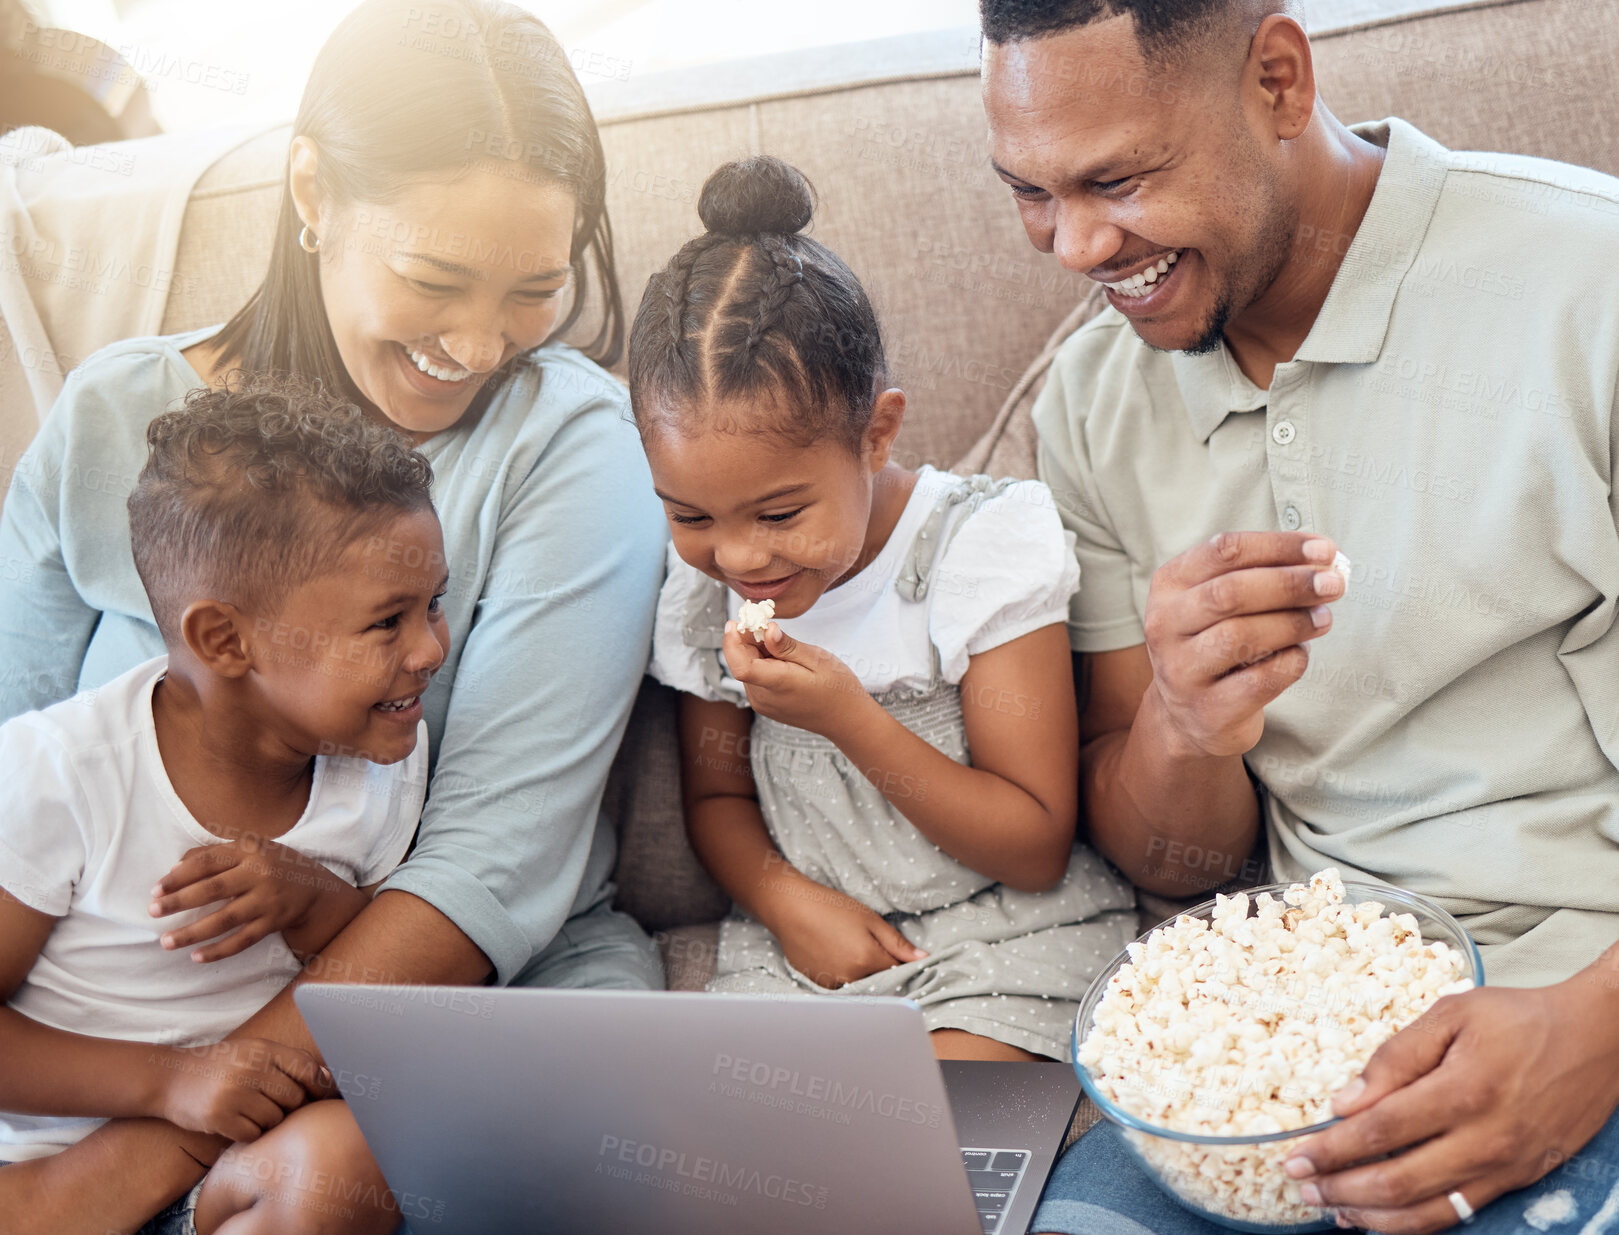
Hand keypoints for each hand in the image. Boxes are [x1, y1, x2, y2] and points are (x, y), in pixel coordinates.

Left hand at [150, 837, 354, 961]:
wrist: (317, 888)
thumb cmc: (273, 865)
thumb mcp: (250, 849)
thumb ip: (214, 853)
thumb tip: (174, 870)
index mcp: (250, 850)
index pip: (208, 861)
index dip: (180, 876)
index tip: (155, 890)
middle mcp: (260, 873)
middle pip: (213, 889)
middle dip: (180, 901)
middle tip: (153, 912)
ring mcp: (268, 900)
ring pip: (225, 918)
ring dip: (193, 932)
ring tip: (167, 942)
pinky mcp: (274, 922)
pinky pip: (243, 940)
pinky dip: (220, 950)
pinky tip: (197, 957)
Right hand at [155, 1036, 332, 1141]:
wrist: (169, 1078)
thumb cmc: (222, 1066)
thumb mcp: (254, 1052)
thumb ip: (290, 1062)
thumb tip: (329, 1078)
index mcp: (263, 1049)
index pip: (307, 1069)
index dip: (318, 1086)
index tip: (318, 1097)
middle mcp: (250, 1068)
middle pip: (294, 1098)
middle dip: (289, 1107)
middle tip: (273, 1105)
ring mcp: (233, 1093)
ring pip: (275, 1119)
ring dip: (268, 1121)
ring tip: (250, 1111)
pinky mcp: (218, 1117)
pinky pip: (253, 1134)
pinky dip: (250, 1133)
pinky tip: (237, 1122)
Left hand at [722, 621, 872, 738]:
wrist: (845, 718)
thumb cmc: (836, 687)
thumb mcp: (816, 659)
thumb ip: (787, 646)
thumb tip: (767, 629)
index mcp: (777, 684)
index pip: (741, 665)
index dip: (732, 643)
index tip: (735, 623)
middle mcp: (763, 697)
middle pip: (741, 663)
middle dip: (745, 640)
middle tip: (761, 620)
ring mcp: (762, 703)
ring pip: (747, 668)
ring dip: (754, 650)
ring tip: (777, 641)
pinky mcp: (765, 704)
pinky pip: (754, 677)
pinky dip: (760, 662)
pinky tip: (779, 656)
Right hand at [764, 875, 927, 988]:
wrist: (790, 908)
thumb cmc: (830, 907)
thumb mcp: (870, 919)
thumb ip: (897, 943)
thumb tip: (923, 958)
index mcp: (867, 961)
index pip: (898, 972)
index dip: (902, 962)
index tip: (900, 953)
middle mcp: (851, 979)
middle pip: (879, 981)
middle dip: (882, 968)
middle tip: (868, 944)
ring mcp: (833, 984)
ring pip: (860, 985)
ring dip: (862, 973)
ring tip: (847, 946)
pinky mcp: (818, 984)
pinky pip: (841, 984)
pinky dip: (844, 974)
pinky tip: (834, 953)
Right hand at [1142, 531, 1344, 757]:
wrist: (1190, 716)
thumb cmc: (1216, 643)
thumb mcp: (1220, 602)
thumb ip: (1262, 576)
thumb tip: (1324, 562)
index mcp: (1169, 585)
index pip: (1223, 551)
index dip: (1279, 546)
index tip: (1324, 550)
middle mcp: (1164, 625)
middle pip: (1229, 593)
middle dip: (1290, 584)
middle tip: (1333, 584)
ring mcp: (1181, 670)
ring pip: (1240, 636)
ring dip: (1293, 623)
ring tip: (1324, 618)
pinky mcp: (1208, 709)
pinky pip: (1261, 680)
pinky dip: (1291, 661)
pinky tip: (1300, 654)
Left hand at [1283, 976, 1618, 1231]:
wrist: (1598, 1039)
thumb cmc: (1519, 1019)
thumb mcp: (1451, 1014)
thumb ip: (1396, 1056)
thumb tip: (1346, 1102)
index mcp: (1462, 1091)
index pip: (1380, 1131)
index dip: (1332, 1150)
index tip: (1294, 1156)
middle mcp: (1484, 1139)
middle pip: (1397, 1181)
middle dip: (1340, 1189)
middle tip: (1300, 1187)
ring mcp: (1504, 1167)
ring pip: (1427, 1211)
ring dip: (1372, 1217)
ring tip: (1331, 1211)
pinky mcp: (1518, 1181)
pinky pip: (1458, 1213)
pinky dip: (1414, 1223)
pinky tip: (1381, 1218)